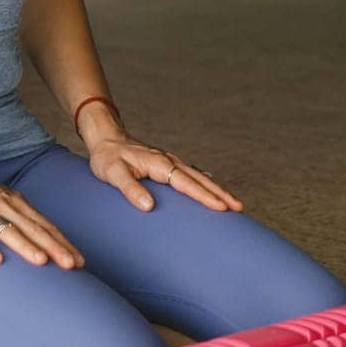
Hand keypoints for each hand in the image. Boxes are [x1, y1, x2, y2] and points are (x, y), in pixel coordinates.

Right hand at [0, 162, 86, 269]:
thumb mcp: (2, 199)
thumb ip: (20, 216)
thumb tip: (44, 237)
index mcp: (15, 203)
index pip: (44, 225)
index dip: (62, 243)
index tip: (79, 261)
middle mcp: (3, 205)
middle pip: (32, 228)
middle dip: (54, 247)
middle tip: (72, 265)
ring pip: (7, 229)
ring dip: (25, 245)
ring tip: (42, 261)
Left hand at [87, 130, 243, 212]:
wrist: (105, 138)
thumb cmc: (107, 158)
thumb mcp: (113, 174)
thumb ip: (130, 189)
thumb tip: (149, 207)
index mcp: (159, 164)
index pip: (187, 183)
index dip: (205, 196)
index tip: (222, 208)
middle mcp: (169, 161)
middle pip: (200, 179)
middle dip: (220, 193)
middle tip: (239, 208)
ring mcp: (170, 162)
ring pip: (199, 176)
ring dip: (216, 189)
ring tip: (233, 203)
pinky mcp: (167, 164)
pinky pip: (191, 174)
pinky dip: (204, 182)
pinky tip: (211, 186)